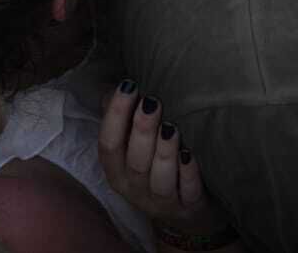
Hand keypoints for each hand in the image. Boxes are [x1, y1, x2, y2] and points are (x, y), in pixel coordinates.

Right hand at [99, 82, 232, 240]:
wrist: (184, 208)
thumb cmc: (152, 164)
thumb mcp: (131, 146)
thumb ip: (122, 118)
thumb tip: (116, 86)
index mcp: (115, 170)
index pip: (107, 143)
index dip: (115, 115)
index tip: (128, 86)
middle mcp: (134, 189)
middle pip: (134, 161)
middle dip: (142, 130)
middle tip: (153, 102)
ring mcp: (161, 202)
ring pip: (160, 179)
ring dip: (164, 151)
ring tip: (171, 127)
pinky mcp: (188, 209)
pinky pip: (188, 192)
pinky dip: (188, 174)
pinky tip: (190, 154)